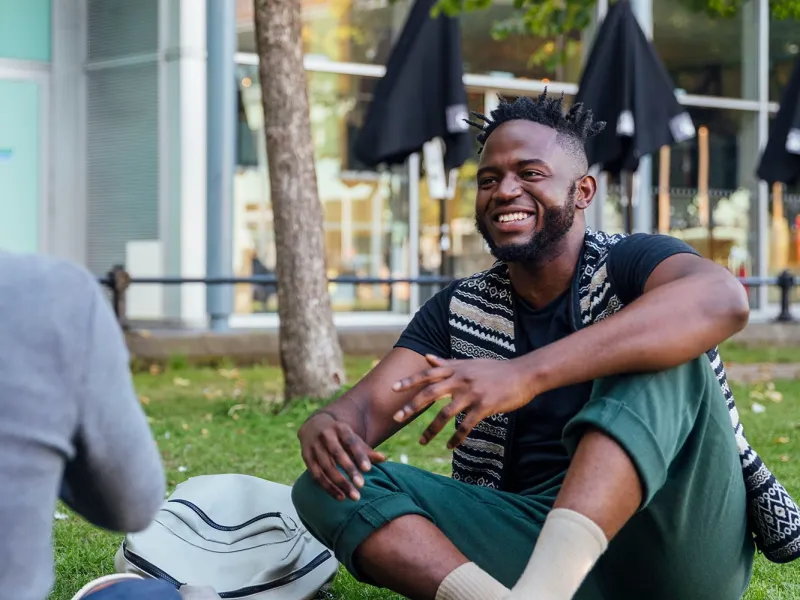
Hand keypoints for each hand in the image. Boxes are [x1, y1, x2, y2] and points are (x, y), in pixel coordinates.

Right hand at [298, 411, 385, 501]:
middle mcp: (325, 435)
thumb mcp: (352, 438)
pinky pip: (316, 475)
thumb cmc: (340, 436)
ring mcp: (314, 446)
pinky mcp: (306, 457)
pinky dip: (328, 487)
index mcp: (340, 428)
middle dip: (349, 471)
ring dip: (340, 483)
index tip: (368, 470)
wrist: (314, 426)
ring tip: (353, 496)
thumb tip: (384, 459)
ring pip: (326, 467)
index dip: (359, 455)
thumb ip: (366, 450)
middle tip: (361, 486)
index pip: (351, 441)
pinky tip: (340, 496)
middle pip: (337, 454)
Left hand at [391, 355, 533, 448]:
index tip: (392, 388)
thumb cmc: (495, 369)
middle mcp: (461, 379)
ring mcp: (472, 393)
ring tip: (421, 442)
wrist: (523, 374)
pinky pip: (465, 425)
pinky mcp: (484, 406)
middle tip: (396, 417)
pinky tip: (450, 446)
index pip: (428, 374)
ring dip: (431, 430)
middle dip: (411, 406)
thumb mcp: (469, 363)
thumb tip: (427, 356)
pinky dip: (456, 438)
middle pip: (430, 393)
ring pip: (445, 414)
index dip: (409, 381)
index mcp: (456, 369)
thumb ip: (447, 362)